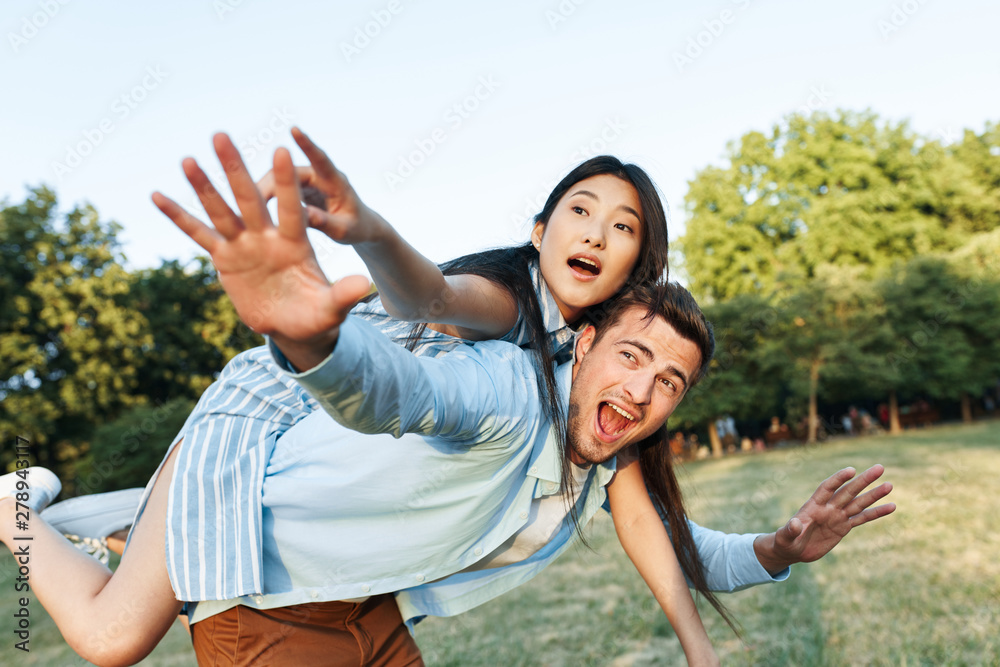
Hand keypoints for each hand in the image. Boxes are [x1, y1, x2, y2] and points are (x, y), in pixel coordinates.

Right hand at [153, 133, 370, 368]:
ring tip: (188, 159)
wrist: (295, 325)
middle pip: (250, 197)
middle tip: (221, 135)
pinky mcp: (225, 258)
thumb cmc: (317, 316)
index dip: (287, 181)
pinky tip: (157, 195)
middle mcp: (267, 237)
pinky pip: (199, 234)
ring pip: (221, 210)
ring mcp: (244, 245)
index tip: (282, 150)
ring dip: (204, 186)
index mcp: (295, 243)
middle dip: (236, 168)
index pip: (292, 207)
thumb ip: (344, 294)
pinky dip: (179, 217)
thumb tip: (364, 285)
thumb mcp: (332, 308)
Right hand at [255, 127, 387, 245]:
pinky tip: (249, 210)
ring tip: (245, 207)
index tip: (295, 129)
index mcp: (336, 181)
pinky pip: (279, 190)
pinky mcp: (299, 189)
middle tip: (252, 200)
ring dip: (264, 192)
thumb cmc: (356, 227)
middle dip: (270, 184)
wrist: (359, 227)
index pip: (321, 159)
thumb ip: (325, 222)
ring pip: (280, 180)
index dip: (308, 144)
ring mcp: (308, 181)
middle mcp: (319, 176)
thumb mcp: (343, 230)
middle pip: (290, 173)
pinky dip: (266, 198)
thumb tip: (303, 215)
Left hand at [754, 464, 895, 573]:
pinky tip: (891, 506)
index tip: (851, 470)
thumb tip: (795, 523)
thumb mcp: (784, 537)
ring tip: (889, 485)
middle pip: (848, 491)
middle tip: (879, 468)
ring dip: (873, 495)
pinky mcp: (844, 527)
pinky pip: (862, 518)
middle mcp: (828, 508)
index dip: (838, 479)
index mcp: (813, 506)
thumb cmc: (785, 541)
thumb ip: (790, 530)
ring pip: (858, 503)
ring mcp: (837, 516)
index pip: (827, 488)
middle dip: (863, 480)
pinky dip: (876, 513)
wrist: (793, 550)